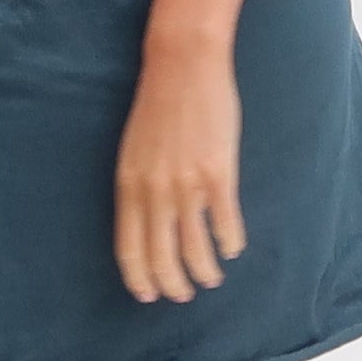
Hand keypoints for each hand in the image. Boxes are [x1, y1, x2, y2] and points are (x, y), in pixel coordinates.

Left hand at [113, 36, 246, 302]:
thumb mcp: (133, 150)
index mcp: (128, 185)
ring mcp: (187, 184)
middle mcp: (154, 191)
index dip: (139, 278)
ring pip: (195, 250)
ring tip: (212, 278)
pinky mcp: (218, 173)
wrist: (182, 65)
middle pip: (160, 258)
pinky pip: (225, 224)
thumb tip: (145, 222)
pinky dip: (230, 243)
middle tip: (184, 294)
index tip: (148, 295)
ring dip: (205, 272)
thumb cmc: (158, 105)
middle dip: (173, 285)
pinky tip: (233, 247)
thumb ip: (137, 186)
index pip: (129, 248)